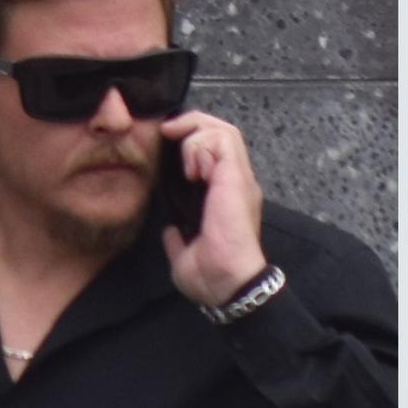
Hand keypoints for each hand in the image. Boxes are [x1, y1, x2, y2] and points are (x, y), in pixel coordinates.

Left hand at [159, 111, 266, 307]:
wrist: (230, 283)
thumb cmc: (213, 275)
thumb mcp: (186, 254)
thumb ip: (178, 238)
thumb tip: (170, 230)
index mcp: (227, 197)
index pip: (216, 153)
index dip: (193, 142)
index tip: (167, 148)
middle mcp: (237, 182)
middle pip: (223, 131)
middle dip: (193, 124)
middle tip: (168, 134)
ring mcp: (239, 177)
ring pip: (224, 129)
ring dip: (196, 134)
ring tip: (184, 160)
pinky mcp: (236, 177)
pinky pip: (222, 140)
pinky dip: (200, 145)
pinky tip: (191, 169)